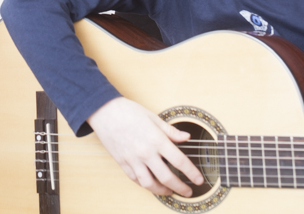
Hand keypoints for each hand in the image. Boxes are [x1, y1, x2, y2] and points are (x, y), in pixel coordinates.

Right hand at [87, 97, 201, 196]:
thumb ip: (171, 130)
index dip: (192, 173)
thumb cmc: (128, 111)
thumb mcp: (153, 117)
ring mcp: (133, 160)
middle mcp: (145, 152)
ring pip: (150, 184)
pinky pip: (136, 180)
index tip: (199, 179)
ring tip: (170, 191)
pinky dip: (146, 185)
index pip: (179, 161)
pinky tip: (152, 184)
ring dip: (162, 191)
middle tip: (188, 191)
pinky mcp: (122, 163)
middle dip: (180, 187)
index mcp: (156, 139)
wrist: (104, 111)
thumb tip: (186, 137)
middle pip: (167, 177)